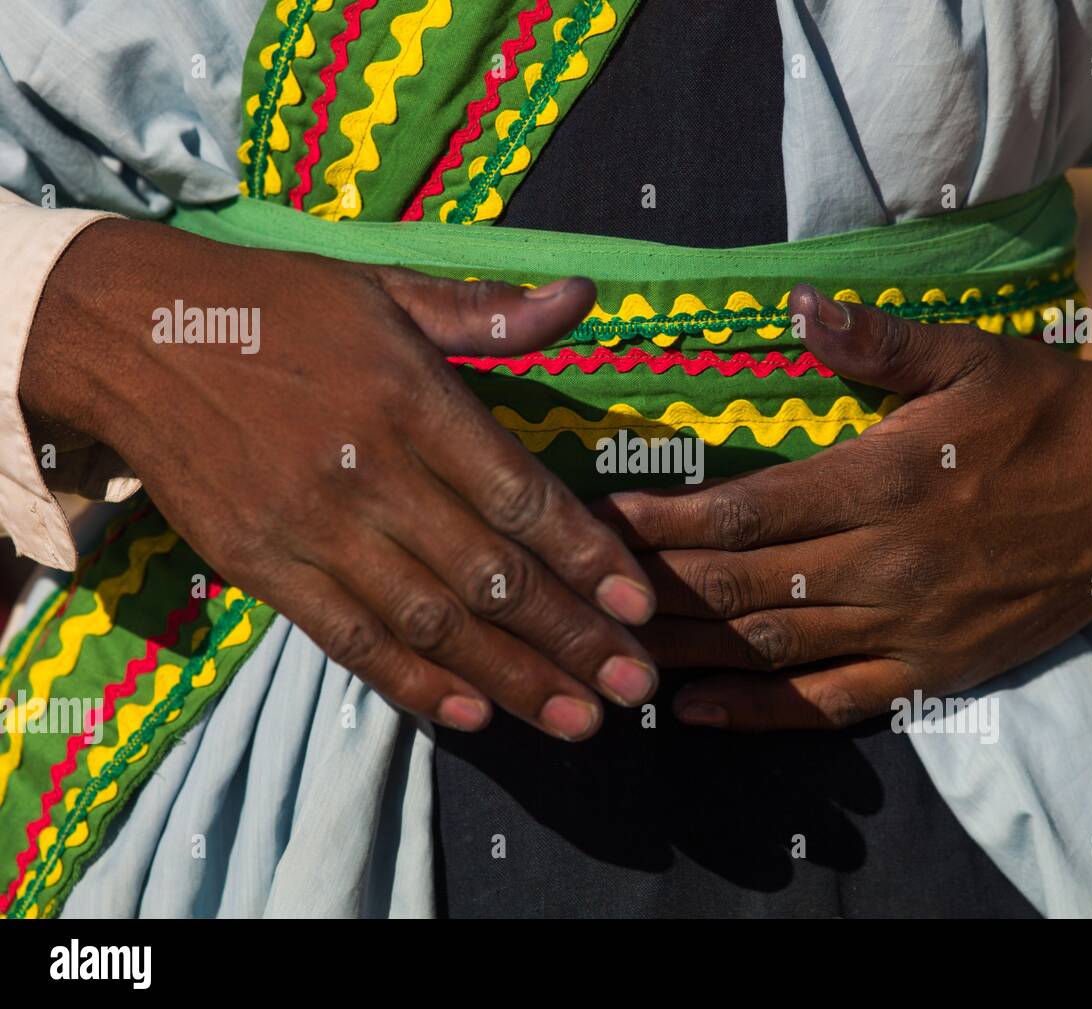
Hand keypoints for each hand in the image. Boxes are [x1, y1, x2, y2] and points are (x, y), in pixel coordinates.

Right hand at [21, 219, 659, 740]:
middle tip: (635, 683)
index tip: (639, 605)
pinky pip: (348, 639)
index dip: (586, 556)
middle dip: (570, 636)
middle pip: (488, 574)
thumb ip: (486, 311)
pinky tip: (471, 715)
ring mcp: (311, 528)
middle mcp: (370, 472)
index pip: (520, 494)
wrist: (130, 331)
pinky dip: (412, 683)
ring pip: (429, 621)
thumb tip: (582, 297)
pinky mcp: (261, 566)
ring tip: (578, 721)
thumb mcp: (383, 286)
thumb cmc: (275, 304)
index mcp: (411, 397)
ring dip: (511, 678)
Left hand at [595, 285, 1091, 730]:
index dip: (661, 523)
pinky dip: (758, 715)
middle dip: (651, 586)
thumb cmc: (1044, 412)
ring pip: (772, 648)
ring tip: (608, 648)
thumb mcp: (969, 358)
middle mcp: (886, 564)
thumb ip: (877, 343)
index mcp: (883, 481)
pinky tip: (693, 713)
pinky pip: (832, 704)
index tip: (594, 521)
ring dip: (684, 650)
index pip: (744, 511)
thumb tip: (801, 308)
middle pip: (741, 585)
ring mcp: (909, 626)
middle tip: (577, 587)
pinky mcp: (933, 670)